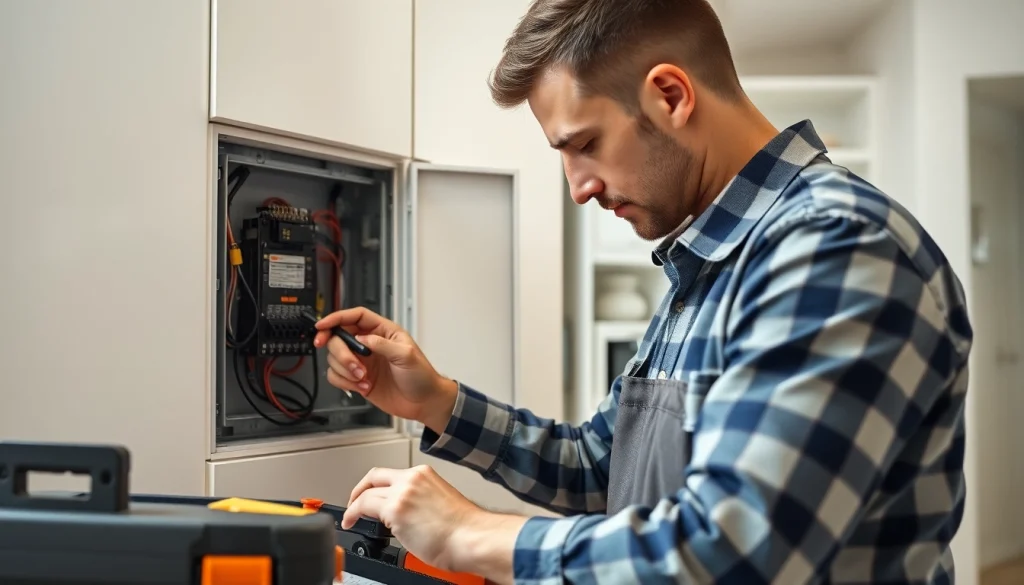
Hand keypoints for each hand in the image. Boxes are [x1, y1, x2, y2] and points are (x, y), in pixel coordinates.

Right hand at [313, 307, 456, 431]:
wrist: (424, 402)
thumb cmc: (422, 376)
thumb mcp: (406, 355)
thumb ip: (381, 344)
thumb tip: (360, 339)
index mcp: (382, 331)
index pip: (355, 317)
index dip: (336, 318)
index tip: (322, 326)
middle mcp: (369, 344)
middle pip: (338, 337)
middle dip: (341, 353)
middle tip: (354, 366)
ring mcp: (362, 362)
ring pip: (334, 358)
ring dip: (345, 371)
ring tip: (363, 379)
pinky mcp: (357, 379)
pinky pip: (337, 376)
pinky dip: (345, 383)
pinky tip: (362, 387)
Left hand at [341, 465, 525, 581]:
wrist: (473, 537)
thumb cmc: (465, 528)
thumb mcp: (440, 502)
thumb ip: (419, 500)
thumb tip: (407, 513)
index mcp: (424, 474)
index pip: (391, 475)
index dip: (375, 486)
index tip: (371, 495)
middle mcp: (412, 479)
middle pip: (373, 477)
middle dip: (359, 490)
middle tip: (353, 502)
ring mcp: (402, 493)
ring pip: (366, 494)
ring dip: (354, 506)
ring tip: (350, 517)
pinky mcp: (395, 510)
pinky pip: (363, 509)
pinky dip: (353, 515)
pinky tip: (351, 522)